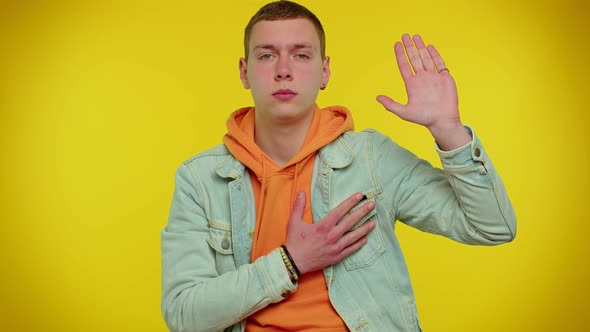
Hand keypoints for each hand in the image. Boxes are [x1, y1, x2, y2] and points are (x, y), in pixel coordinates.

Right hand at [284, 192, 374, 274]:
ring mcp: (335, 247)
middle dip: (362, 212)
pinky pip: (350, 250)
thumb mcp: (294, 221)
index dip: (351, 202)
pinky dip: (358, 244)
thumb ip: (299, 206)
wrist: (293, 262)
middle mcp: (332, 236)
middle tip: (372, 205)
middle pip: (350, 222)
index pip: (340, 211)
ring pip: (354, 236)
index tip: (360, 196)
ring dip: (364, 229)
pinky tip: (365, 239)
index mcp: (323, 226)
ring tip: (373, 222)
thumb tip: (301, 192)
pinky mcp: (336, 257)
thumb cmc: (294, 241)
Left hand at [377, 34, 470, 149]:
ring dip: (420, 47)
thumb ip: (391, 104)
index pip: (404, 66)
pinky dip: (434, 54)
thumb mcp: (404, 112)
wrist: (442, 120)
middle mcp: (421, 79)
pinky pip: (439, 63)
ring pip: (425, 58)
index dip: (400, 55)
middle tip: (405, 35)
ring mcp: (433, 77)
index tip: (396, 44)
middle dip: (409, 47)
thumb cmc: (424, 118)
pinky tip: (429, 46)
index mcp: (411, 84)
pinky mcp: (444, 77)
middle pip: (414, 59)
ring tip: (416, 37)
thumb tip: (377, 98)